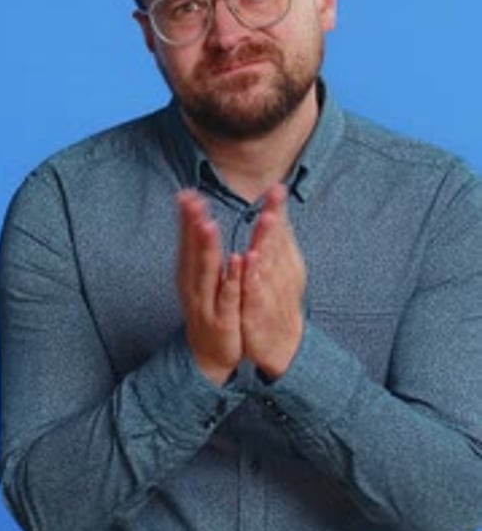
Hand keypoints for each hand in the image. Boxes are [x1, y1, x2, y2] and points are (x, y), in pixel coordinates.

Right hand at [176, 190, 242, 385]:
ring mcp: (206, 303)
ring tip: (208, 224)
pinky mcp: (222, 319)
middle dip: (192, 226)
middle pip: (193, 251)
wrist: (208, 356)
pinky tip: (238, 259)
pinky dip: (231, 278)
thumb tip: (197, 218)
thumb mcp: (200, 281)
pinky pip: (228, 295)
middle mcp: (194, 286)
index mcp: (190, 275)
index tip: (187, 193)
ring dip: (207, 247)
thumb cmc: (208, 310)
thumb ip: (199, 251)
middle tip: (193, 201)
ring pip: (207, 271)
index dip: (186, 218)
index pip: (186, 241)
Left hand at [241, 184, 305, 377]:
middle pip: (278, 242)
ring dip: (266, 242)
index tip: (278, 186)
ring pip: (268, 265)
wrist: (280, 344)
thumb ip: (275, 242)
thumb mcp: (276, 270)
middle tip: (276, 194)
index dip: (279, 208)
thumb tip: (274, 213)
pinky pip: (256, 294)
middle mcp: (280, 274)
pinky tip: (248, 261)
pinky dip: (253, 278)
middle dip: (275, 217)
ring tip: (265, 220)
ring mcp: (270, 293)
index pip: (281, 231)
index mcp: (283, 262)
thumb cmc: (275, 301)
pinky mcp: (259, 312)